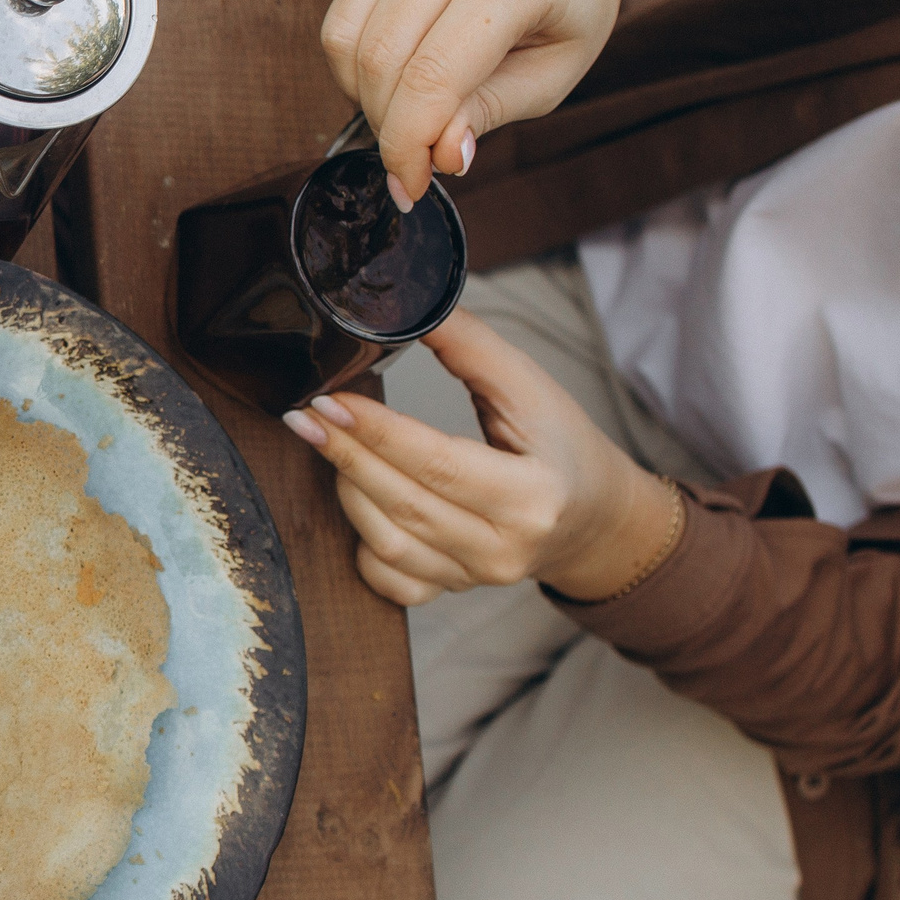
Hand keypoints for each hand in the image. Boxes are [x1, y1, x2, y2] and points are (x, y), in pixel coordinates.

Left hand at [276, 310, 680, 604]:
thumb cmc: (561, 446)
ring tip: (331, 445)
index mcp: (535, 496)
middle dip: (346, 455)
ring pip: (388, 545)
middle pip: (405, 504)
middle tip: (306, 415)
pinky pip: (391, 582)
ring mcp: (477, 577)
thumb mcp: (531, 389)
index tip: (330, 401)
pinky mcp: (454, 590)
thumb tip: (407, 309)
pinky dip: (362, 546)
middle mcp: (505, 548)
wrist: (593, 517)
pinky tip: (358, 503)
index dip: (376, 432)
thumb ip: (471, 347)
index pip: (438, 464)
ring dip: (348, 490)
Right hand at [325, 0, 651, 209]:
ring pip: (347, 39)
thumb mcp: (556, 70)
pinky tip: (390, 72)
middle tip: (410, 154)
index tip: (409, 185)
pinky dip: (352, 62)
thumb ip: (491, 110)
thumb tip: (439, 154)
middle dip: (386, 126)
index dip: (408, 144)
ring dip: (362, 96)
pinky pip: (341, 15)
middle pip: (380, 60)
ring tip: (402, 110)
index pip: (432, 76)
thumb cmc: (568, 2)